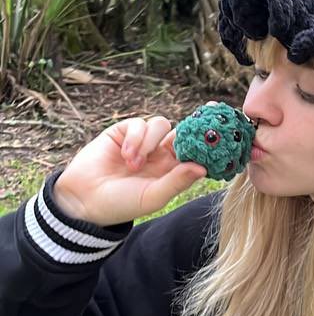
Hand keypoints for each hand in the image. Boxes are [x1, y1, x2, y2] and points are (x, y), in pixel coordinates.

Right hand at [52, 113, 207, 226]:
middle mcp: (160, 153)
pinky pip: (138, 124)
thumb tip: (203, 168)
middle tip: (211, 111)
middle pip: (184, 130)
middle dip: (198, 121)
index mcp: (172, 169)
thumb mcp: (153, 196)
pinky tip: (126, 156)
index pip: (195, 152)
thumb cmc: (122, 204)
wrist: (84, 200)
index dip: (209, 143)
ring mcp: (143, 141)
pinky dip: (135, 138)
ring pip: (161, 125)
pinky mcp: (123, 132)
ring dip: (149, 142)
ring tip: (134, 164)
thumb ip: (177, 181)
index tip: (227, 134)